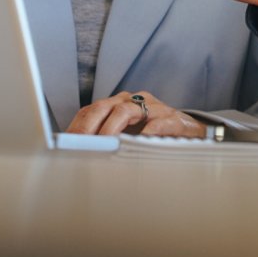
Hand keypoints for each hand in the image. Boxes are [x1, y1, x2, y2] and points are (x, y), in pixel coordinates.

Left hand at [66, 91, 206, 137]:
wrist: (191, 130)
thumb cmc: (154, 133)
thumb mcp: (128, 133)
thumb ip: (107, 139)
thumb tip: (79, 155)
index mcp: (119, 103)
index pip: (91, 110)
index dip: (78, 125)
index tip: (66, 143)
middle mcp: (133, 100)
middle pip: (103, 107)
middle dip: (88, 127)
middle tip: (80, 146)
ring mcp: (152, 107)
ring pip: (125, 112)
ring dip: (110, 130)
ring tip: (102, 146)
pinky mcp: (172, 118)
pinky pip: (156, 123)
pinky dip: (144, 133)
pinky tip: (136, 145)